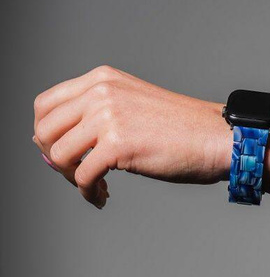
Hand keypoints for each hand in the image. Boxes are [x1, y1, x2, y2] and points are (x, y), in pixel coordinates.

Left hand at [33, 65, 231, 208]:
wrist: (218, 137)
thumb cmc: (184, 129)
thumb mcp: (133, 107)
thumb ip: (97, 117)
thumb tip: (57, 149)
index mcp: (102, 79)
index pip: (45, 104)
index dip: (46, 133)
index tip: (61, 152)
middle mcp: (100, 92)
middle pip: (44, 130)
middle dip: (54, 158)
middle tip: (75, 174)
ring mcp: (108, 116)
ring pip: (58, 155)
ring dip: (72, 178)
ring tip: (94, 186)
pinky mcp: (118, 144)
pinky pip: (83, 176)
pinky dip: (88, 193)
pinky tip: (102, 197)